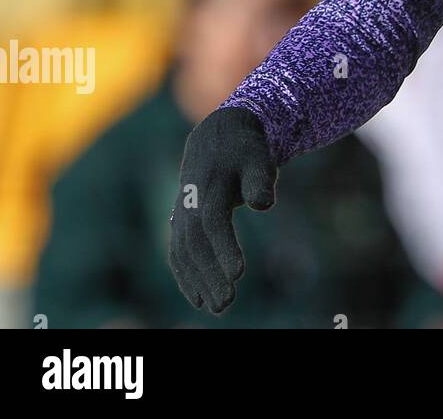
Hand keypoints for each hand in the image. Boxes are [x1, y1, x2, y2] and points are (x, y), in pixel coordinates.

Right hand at [168, 107, 276, 313]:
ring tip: (216, 307)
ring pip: (183, 252)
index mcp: (210, 185)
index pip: (213, 222)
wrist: (219, 136)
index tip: (238, 274)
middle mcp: (190, 202)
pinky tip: (197, 297)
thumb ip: (260, 179)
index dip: (224, 248)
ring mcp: (182, 212)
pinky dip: (185, 275)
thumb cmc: (246, 150)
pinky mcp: (181, 221)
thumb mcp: (258, 157)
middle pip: (196, 244)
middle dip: (209, 274)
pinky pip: (178, 252)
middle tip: (226, 303)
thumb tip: (264, 204)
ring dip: (197, 281)